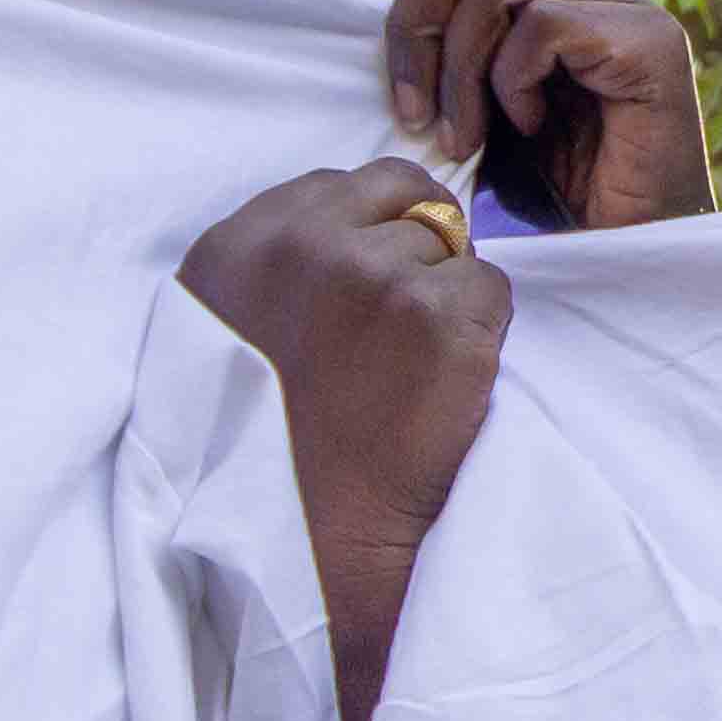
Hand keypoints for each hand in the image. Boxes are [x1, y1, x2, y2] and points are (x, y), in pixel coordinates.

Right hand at [182, 159, 510, 720]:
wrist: (315, 540)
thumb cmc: (271, 447)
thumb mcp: (227, 330)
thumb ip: (278, 256)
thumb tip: (359, 211)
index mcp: (240, 244)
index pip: (346, 180)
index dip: (376, 227)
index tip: (372, 286)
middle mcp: (305, 245)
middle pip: (408, 199)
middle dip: (419, 247)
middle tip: (400, 328)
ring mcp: (378, 277)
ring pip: (455, 247)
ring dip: (449, 296)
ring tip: (410, 369)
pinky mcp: (442, 318)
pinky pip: (494, 289)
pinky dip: (484, 333)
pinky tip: (443, 384)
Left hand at [391, 0, 712, 230]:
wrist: (634, 246)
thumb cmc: (564, 190)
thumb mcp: (488, 113)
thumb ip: (455, 59)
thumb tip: (398, 29)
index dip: (414, 12)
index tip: (405, 102)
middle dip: (421, 31)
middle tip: (416, 114)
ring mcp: (626, 5)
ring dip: (461, 70)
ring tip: (465, 139)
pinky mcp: (646, 38)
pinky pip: (542, 25)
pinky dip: (515, 81)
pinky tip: (530, 127)